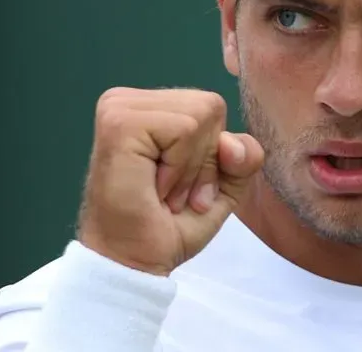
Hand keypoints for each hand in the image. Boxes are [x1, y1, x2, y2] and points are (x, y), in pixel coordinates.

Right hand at [77, 87, 264, 275]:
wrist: (134, 262)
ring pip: (199, 117)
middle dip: (203, 161)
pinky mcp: (119, 122)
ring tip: (164, 193)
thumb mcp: (223, 186)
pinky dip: (179, 168)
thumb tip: (232, 143)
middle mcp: (130, 100)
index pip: (210, 107)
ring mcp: (120, 107)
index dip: (211, 154)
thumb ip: (243, 157)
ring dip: (189, 169)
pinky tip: (155, 188)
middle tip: (173, 194)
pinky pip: (184, 129)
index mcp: (150, 108)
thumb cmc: (169, 226)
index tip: (184, 189)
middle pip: (209, 107)